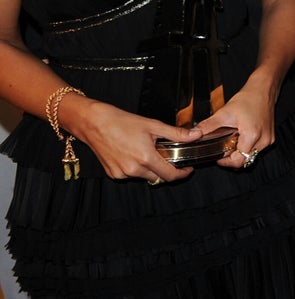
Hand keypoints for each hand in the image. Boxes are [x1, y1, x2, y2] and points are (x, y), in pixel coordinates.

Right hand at [75, 99, 196, 183]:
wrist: (95, 123)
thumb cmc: (122, 122)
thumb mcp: (153, 125)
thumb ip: (176, 133)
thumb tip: (196, 135)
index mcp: (146, 159)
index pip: (170, 175)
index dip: (182, 173)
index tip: (188, 169)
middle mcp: (133, 170)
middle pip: (158, 177)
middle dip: (166, 168)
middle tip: (168, 155)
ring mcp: (121, 174)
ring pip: (144, 176)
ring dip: (150, 168)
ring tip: (147, 150)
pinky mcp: (112, 174)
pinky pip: (131, 175)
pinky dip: (136, 168)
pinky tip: (133, 153)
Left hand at [200, 72, 276, 169]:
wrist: (263, 89)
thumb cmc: (249, 98)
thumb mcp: (225, 112)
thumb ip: (208, 125)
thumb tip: (194, 134)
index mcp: (252, 135)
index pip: (239, 161)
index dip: (226, 162)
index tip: (219, 157)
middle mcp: (263, 140)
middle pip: (245, 161)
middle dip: (233, 159)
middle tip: (224, 150)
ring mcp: (268, 140)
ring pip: (251, 156)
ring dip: (241, 153)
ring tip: (233, 142)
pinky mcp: (270, 137)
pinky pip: (257, 150)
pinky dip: (248, 147)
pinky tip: (242, 138)